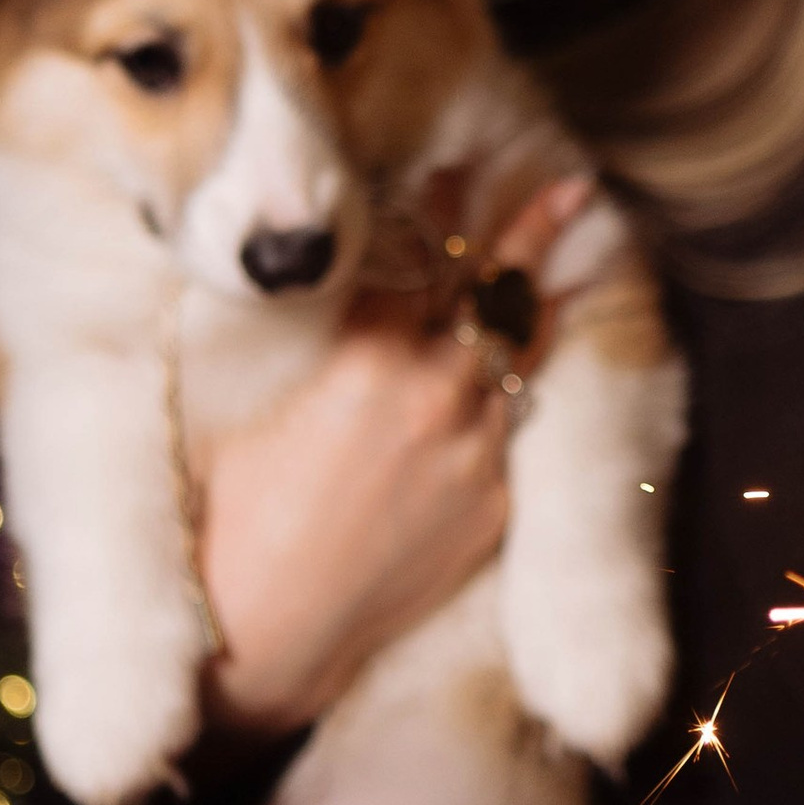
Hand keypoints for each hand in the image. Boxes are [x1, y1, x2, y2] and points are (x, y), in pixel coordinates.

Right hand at [198, 177, 587, 731]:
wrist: (265, 640)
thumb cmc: (229, 516)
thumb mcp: (245, 398)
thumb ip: (297, 332)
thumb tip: (317, 275)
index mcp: (369, 359)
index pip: (422, 258)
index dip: (443, 209)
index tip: (461, 164)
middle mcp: (438, 399)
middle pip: (498, 295)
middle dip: (530, 234)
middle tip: (570, 187)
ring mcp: (477, 458)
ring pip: (525, 360)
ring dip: (543, 306)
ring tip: (574, 266)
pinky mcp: (492, 513)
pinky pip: (516, 433)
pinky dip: (519, 390)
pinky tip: (527, 371)